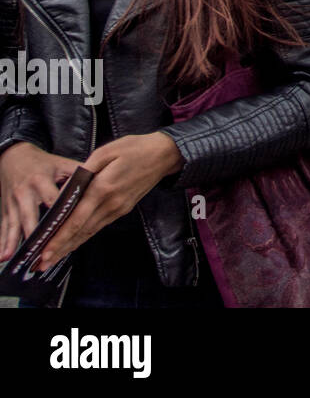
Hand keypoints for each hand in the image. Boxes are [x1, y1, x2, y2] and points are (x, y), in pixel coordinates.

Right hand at [0, 143, 80, 262]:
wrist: (14, 157)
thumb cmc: (44, 163)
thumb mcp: (61, 164)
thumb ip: (79, 174)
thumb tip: (101, 182)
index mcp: (41, 180)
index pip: (52, 199)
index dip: (59, 213)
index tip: (66, 226)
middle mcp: (25, 192)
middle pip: (30, 216)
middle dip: (35, 233)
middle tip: (41, 251)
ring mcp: (13, 203)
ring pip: (14, 224)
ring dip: (14, 242)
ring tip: (15, 258)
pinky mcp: (5, 209)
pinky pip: (4, 227)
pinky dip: (3, 242)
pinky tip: (4, 257)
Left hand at [35, 133, 182, 268]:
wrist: (164, 155)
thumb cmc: (134, 148)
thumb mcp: (106, 152)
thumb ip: (84, 170)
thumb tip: (67, 188)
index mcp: (103, 188)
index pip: (77, 219)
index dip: (59, 237)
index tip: (44, 251)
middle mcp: (111, 203)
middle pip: (81, 231)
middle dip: (60, 248)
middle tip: (42, 264)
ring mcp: (119, 209)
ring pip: (90, 232)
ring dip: (71, 246)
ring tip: (54, 258)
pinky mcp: (123, 209)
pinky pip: (99, 226)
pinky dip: (84, 236)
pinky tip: (74, 241)